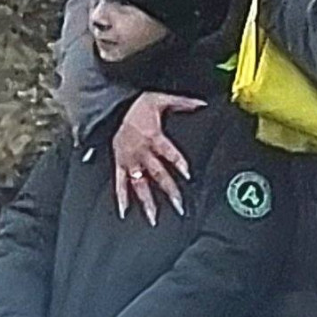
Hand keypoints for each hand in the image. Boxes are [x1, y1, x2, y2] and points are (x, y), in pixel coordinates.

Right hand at [113, 92, 204, 225]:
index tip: (188, 175)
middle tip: (179, 206)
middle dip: (169, 190)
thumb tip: (203, 103)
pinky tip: (125, 211)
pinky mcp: (120, 164)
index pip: (168, 152)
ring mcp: (130, 160)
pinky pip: (119, 183)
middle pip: (157, 174)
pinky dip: (121, 197)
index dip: (178, 163)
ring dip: (147, 201)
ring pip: (139, 184)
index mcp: (153, 137)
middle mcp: (142, 152)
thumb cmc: (138, 104)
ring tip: (154, 218)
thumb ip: (184, 102)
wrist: (113, 107)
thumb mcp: (161, 99)